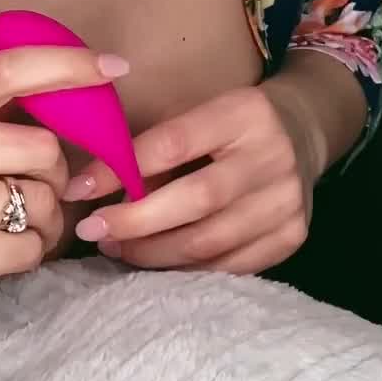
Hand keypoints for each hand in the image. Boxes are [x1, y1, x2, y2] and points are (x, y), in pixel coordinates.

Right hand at [0, 44, 128, 344]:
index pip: (8, 71)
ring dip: (42, 223)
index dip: (68, 64)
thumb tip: (77, 94)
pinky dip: (27, 255)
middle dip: (53, 178)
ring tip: (8, 231)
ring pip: (41, 200)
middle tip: (27, 198)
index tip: (113, 66)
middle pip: (42, 147)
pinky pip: (28, 246)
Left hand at [61, 83, 318, 273]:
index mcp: (244, 112)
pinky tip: (157, 260)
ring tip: (117, 247)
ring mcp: (287, 202)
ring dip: (153, 252)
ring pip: (209, 242)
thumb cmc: (229, 123)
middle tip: (93, 231)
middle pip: (195, 201)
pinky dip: (185, 268)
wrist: (303, 131)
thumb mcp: (198, 114)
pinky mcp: (292, 237)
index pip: (173, 144)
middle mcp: (273, 157)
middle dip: (135, 222)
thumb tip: (92, 188)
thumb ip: (154, 146)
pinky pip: (228, 266)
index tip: (78, 189)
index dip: (120, 170)